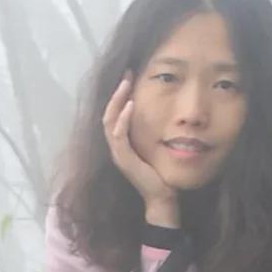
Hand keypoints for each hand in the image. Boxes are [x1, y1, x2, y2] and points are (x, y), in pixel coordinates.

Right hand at [102, 76, 180, 229]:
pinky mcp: (124, 160)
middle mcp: (116, 146)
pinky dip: (123, 119)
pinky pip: (119, 136)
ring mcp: (118, 153)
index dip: (119, 95)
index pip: (114, 114)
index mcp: (121, 143)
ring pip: (109, 122)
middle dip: (117, 92)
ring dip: (118, 101)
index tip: (129, 77)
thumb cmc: (161, 173)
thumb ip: (153, 130)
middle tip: (127, 74)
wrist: (162, 197)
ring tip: (126, 85)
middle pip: (108, 113)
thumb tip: (163, 110)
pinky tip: (130, 107)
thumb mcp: (155, 146)